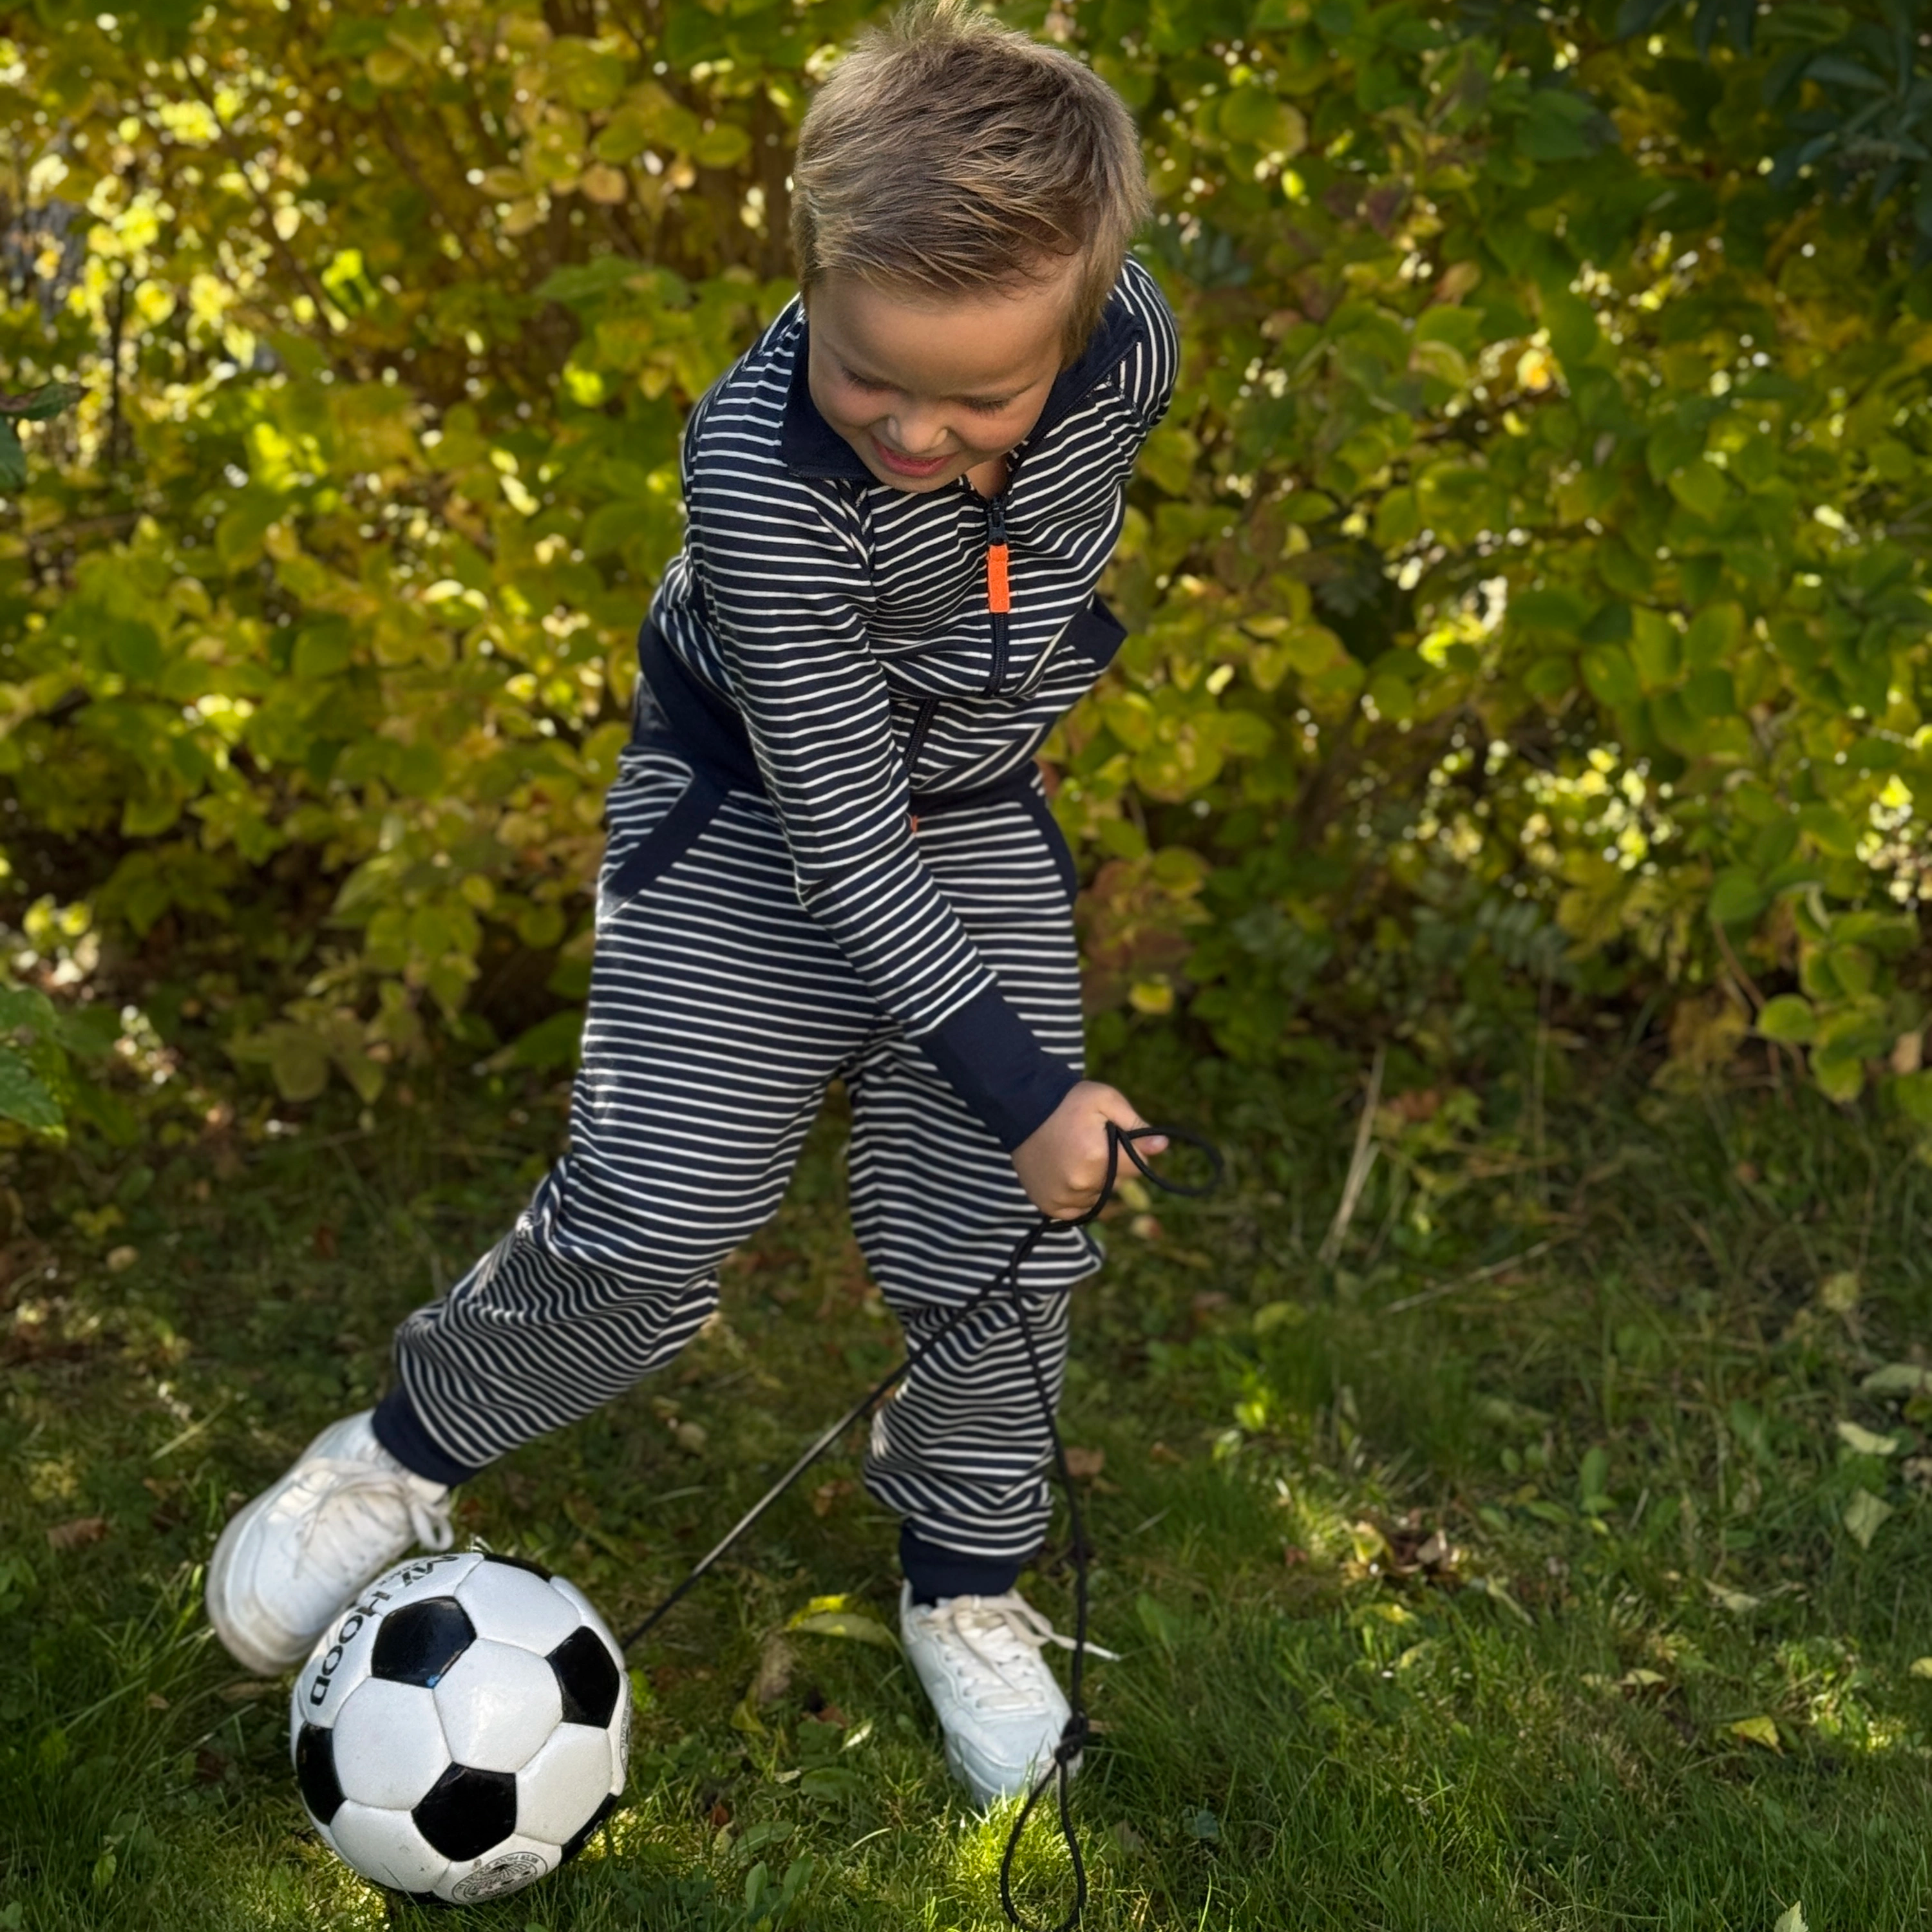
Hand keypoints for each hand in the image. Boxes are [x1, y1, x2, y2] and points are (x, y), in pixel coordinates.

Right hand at [1011, 1080, 1167, 1221]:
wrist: (1021, 1107)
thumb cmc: (1067, 1101)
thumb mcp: (1106, 1100)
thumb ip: (1136, 1124)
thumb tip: (1163, 1146)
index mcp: (1098, 1156)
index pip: (1137, 1166)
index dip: (1129, 1149)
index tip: (1111, 1136)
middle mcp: (1080, 1182)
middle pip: (1118, 1183)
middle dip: (1111, 1165)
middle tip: (1088, 1143)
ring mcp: (1062, 1197)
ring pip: (1098, 1197)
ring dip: (1094, 1180)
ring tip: (1073, 1155)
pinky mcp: (1048, 1205)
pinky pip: (1078, 1209)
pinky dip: (1077, 1195)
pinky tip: (1066, 1173)